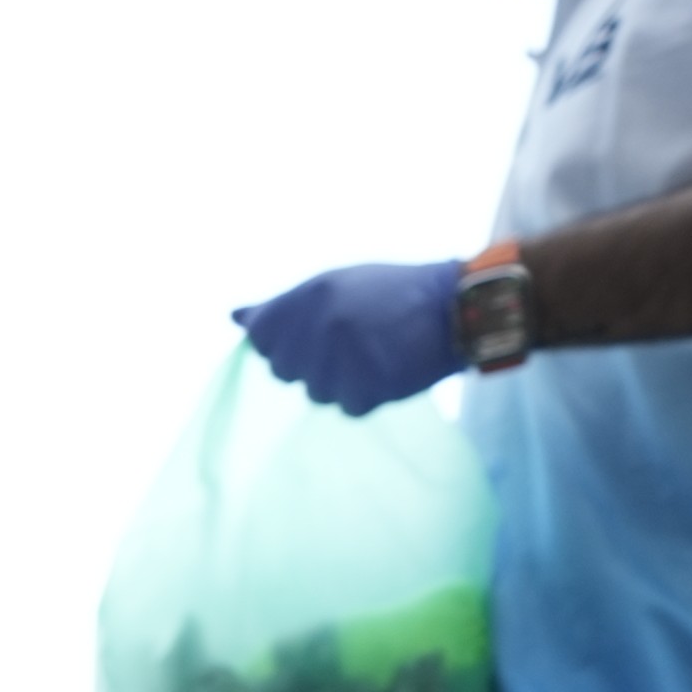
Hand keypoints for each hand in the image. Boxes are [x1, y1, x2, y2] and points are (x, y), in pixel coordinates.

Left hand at [230, 260, 467, 415]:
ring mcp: (343, 360)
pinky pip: (349, 407)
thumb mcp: (336, 285)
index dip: (284, 342)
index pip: (261, 339)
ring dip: (340, 381)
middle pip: (285, 370)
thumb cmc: (392, 294)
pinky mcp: (366, 389)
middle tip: (350, 341)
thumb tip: (235, 317)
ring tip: (374, 353)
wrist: (457, 310)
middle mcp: (322, 326)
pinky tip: (387, 369)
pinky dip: (366, 395)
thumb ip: (283, 305)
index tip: (311, 335)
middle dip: (311, 362)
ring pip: (316, 392)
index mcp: (312, 294)